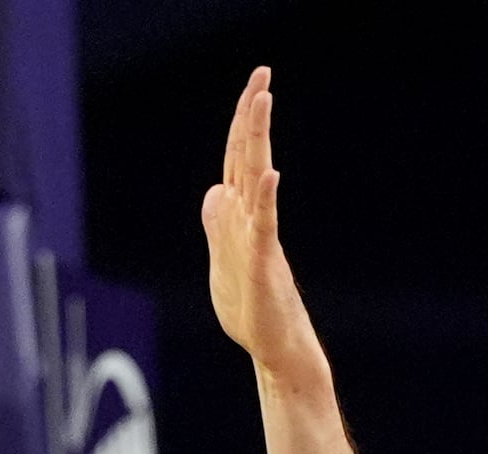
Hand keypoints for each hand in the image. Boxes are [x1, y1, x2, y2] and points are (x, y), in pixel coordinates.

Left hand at [202, 67, 329, 391]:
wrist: (273, 347)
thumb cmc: (252, 310)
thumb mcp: (224, 263)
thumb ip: (219, 227)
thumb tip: (214, 192)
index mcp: (239, 219)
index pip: (238, 161)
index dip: (241, 125)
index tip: (253, 86)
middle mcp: (253, 220)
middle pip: (249, 159)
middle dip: (252, 116)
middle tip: (262, 72)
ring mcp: (260, 239)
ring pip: (257, 181)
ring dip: (258, 140)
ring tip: (264, 100)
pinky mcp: (264, 264)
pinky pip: (264, 226)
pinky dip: (264, 199)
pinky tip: (269, 173)